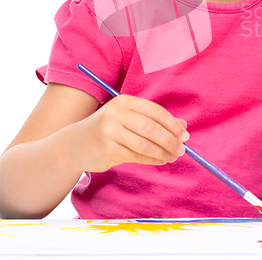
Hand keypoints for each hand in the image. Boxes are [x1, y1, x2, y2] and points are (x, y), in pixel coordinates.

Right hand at [66, 95, 188, 172]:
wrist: (76, 144)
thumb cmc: (108, 129)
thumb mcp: (129, 118)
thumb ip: (155, 120)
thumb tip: (183, 125)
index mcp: (125, 102)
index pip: (155, 111)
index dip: (172, 124)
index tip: (184, 134)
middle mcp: (116, 114)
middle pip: (151, 128)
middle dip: (170, 140)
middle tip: (182, 149)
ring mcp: (110, 132)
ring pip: (145, 144)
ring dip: (163, 152)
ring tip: (173, 156)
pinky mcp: (108, 149)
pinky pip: (137, 156)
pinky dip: (152, 160)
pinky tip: (160, 160)